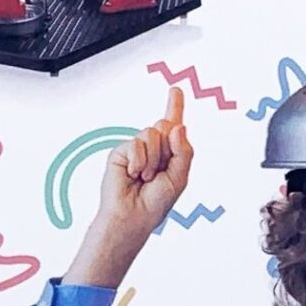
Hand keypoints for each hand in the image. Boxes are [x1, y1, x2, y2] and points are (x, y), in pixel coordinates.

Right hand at [66, 93, 192, 285]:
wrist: (132, 216)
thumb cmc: (156, 203)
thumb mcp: (180, 177)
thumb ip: (184, 151)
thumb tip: (177, 126)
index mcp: (169, 154)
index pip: (173, 126)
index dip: (175, 106)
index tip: (176, 90)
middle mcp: (153, 148)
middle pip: (165, 126)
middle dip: (166, 149)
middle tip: (157, 172)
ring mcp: (136, 148)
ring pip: (152, 133)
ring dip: (153, 159)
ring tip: (145, 177)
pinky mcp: (121, 151)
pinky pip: (136, 143)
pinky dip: (139, 161)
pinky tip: (133, 175)